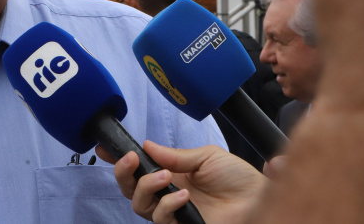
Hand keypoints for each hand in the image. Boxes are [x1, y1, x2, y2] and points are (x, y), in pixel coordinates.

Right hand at [100, 141, 264, 223]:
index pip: (138, 169)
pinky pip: (160, 219)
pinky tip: (183, 195)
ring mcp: (173, 212)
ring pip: (139, 205)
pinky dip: (167, 204)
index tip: (104, 148)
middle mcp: (167, 194)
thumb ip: (175, 155)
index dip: (119, 160)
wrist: (260, 199)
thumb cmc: (239, 179)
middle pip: (129, 189)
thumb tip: (147, 146)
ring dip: (146, 186)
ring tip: (165, 176)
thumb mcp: (206, 157)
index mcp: (172, 174)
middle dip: (122, 172)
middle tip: (131, 159)